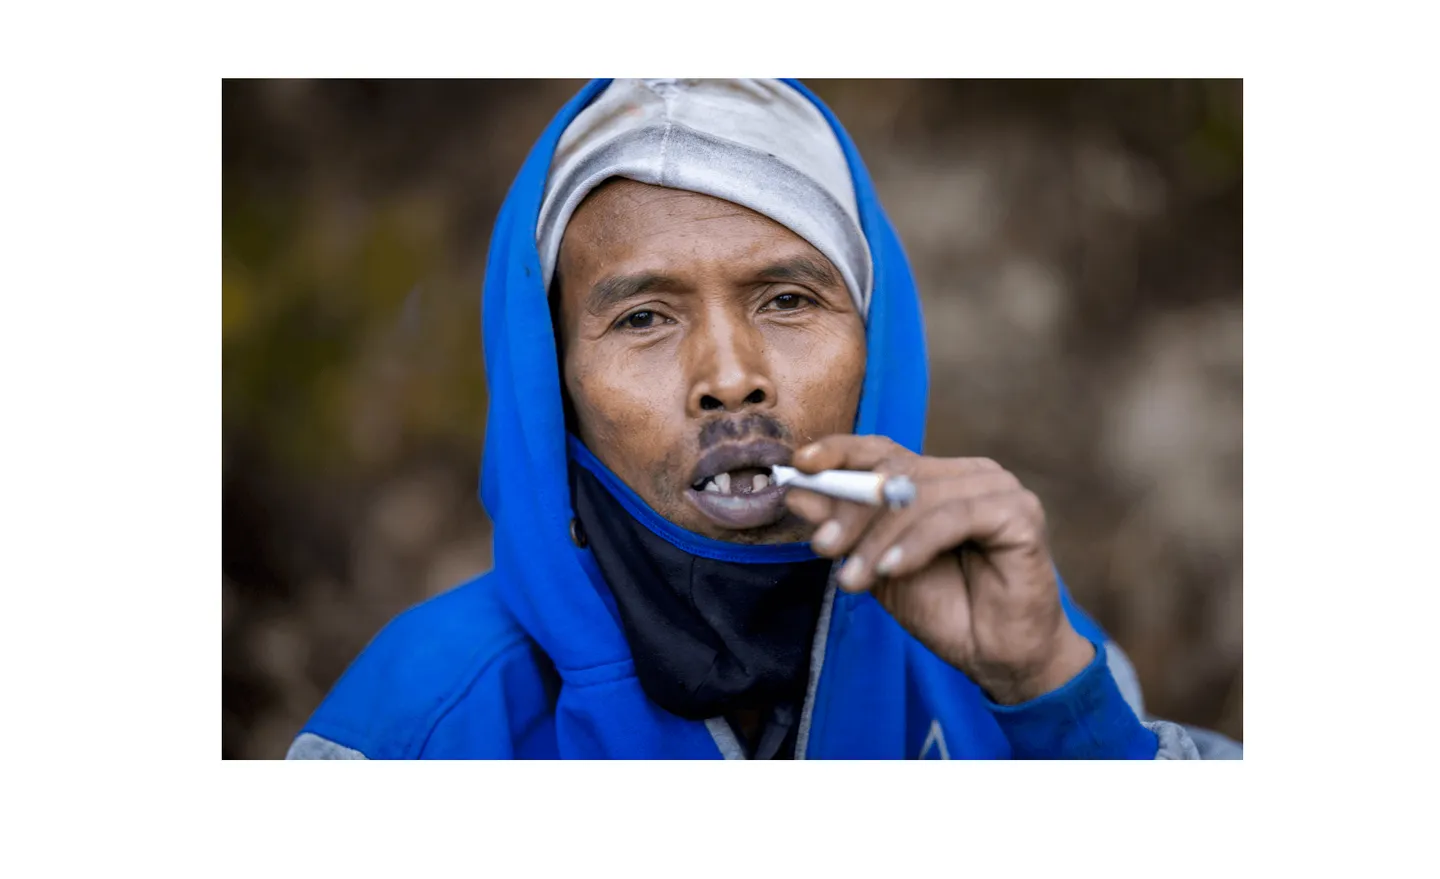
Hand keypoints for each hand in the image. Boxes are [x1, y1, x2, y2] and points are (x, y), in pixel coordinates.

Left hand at [786, 435, 1094, 704]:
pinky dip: (915, 544)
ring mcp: (998, 488)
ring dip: (879, 539)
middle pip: (896, 472)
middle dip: (852, 509)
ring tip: (853, 578)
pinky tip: (890, 571)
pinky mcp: (1020, 512)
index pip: (883, 451)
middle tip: (823, 545)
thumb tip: (796, 491)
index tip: (800, 465)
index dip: (840, 452)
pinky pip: (954, 518)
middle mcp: (969, 474)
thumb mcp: (877, 567)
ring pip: (921, 497)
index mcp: (938, 478)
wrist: (996, 657)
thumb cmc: (943, 608)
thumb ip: (844, 529)